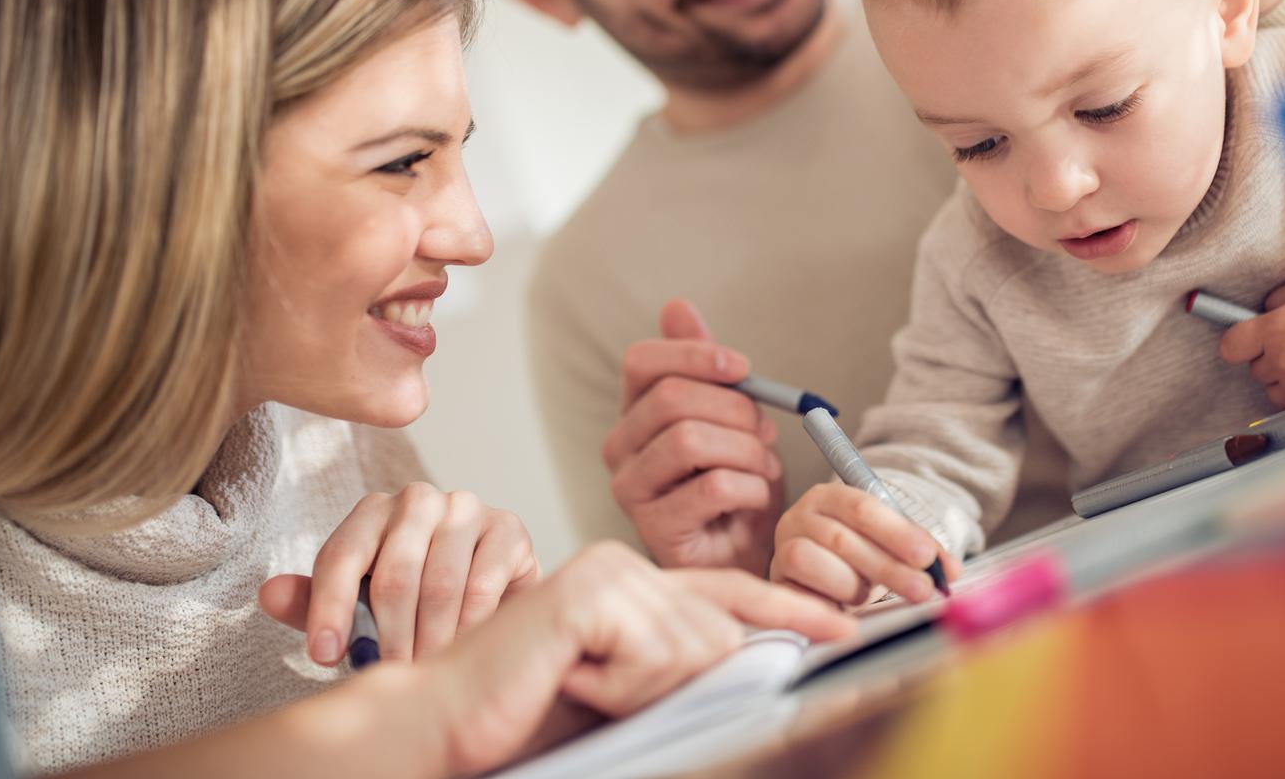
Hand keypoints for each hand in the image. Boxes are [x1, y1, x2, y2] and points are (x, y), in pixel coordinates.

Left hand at [259, 483, 538, 664]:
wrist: (481, 597)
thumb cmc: (411, 602)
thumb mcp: (357, 605)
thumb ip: (314, 602)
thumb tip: (268, 594)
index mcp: (373, 511)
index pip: (342, 554)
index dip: (328, 608)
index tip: (324, 657)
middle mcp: (419, 499)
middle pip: (394, 572)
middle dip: (388, 635)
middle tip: (389, 674)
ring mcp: (467, 509)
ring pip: (441, 582)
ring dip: (429, 638)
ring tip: (424, 669)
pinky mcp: (508, 529)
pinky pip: (483, 584)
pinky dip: (468, 626)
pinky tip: (460, 648)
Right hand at [430, 542, 855, 773]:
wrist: (444, 720)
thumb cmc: (527, 712)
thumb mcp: (625, 691)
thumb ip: (680, 669)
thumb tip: (752, 663)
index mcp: (634, 583)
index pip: (730, 592)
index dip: (788, 610)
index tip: (840, 629)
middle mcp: (625, 564)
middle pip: (718, 631)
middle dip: (677, 683)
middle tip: (598, 688)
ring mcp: (606, 571)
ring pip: (694, 647)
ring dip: (641, 690)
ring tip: (579, 682)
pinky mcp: (589, 593)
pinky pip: (654, 653)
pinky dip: (619, 685)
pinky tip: (571, 676)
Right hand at [607, 299, 783, 574]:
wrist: (745, 554)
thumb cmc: (736, 480)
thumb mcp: (729, 415)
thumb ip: (705, 365)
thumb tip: (676, 306)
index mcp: (635, 411)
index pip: (641, 362)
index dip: (693, 354)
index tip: (743, 367)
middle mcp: (621, 447)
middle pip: (670, 399)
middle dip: (734, 408)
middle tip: (766, 430)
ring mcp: (631, 490)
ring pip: (690, 441)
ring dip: (747, 450)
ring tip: (765, 467)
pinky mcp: (655, 528)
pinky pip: (712, 487)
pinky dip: (751, 487)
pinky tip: (758, 497)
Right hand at [769, 484, 959, 607]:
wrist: (818, 579)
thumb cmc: (855, 558)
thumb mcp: (888, 546)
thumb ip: (919, 552)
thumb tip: (950, 571)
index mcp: (830, 496)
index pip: (863, 507)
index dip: (897, 532)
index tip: (927, 557)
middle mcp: (801, 515)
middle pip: (844, 537)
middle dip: (889, 566)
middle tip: (923, 588)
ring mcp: (784, 545)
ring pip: (816, 559)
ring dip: (855, 583)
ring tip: (869, 595)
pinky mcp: (777, 578)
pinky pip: (799, 587)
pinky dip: (830, 598)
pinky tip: (847, 606)